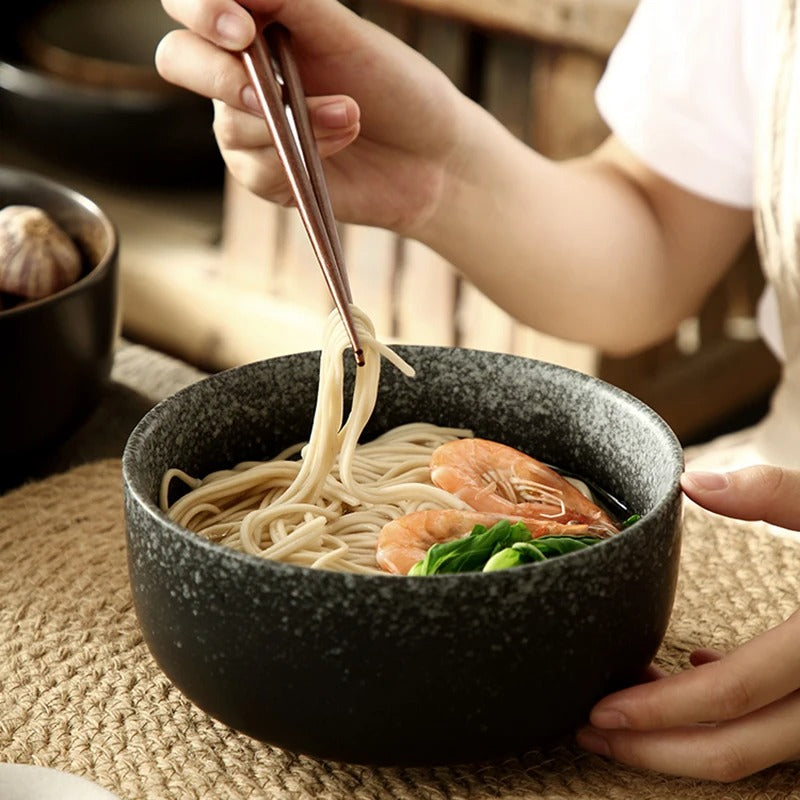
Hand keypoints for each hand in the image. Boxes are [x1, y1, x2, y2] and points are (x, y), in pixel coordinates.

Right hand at [155, 0, 471, 234]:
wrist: (430, 156)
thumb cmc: (396, 87)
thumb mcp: (347, 35)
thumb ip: (292, 2)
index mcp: (256, 26)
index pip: (191, 6)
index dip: (200, 10)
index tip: (242, 26)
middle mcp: (241, 73)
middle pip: (179, 60)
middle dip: (218, 75)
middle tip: (267, 91)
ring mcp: (249, 127)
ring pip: (228, 124)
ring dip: (293, 121)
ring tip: (349, 115)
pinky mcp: (266, 175)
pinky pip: (256, 168)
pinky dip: (302, 154)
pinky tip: (342, 141)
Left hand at [576, 465, 799, 780]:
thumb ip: (776, 494)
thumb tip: (694, 481)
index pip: (731, 696)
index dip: (658, 711)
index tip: (600, 709)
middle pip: (735, 751)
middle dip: (654, 751)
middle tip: (591, 733)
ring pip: (755, 754)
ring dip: (682, 742)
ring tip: (624, 717)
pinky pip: (779, 736)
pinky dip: (727, 720)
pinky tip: (692, 678)